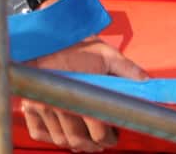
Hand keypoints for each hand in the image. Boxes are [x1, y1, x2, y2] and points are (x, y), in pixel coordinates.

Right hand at [21, 16, 147, 151]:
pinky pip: (39, 132)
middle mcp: (59, 104)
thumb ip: (127, 70)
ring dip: (75, 143)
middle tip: (103, 139)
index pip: (97, 132)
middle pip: (78, 140)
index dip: (109, 137)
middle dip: (94, 144)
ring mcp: (41, 106)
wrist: (47, 34)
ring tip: (86, 139)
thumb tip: (146, 82)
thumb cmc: (75, 44)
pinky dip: (52, 137)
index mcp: (79, 94)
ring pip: (61, 139)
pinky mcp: (29, 105)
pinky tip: (64, 133)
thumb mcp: (106, 54)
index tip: (114, 134)